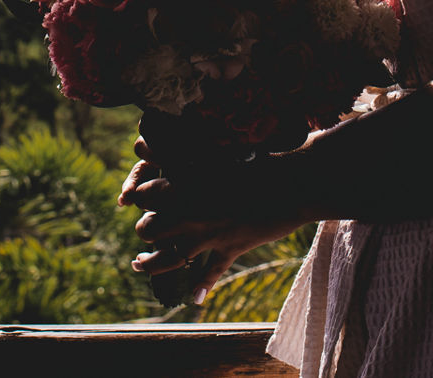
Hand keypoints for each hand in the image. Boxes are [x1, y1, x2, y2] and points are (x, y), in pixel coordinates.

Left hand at [118, 136, 309, 304]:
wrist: (294, 180)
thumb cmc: (258, 154)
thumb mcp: (217, 146)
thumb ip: (182, 146)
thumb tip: (144, 136)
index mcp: (185, 182)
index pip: (144, 194)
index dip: (140, 195)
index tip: (139, 196)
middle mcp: (191, 211)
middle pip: (149, 229)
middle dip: (145, 229)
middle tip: (145, 228)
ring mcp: (211, 234)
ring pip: (170, 258)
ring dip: (151, 264)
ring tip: (139, 263)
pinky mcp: (231, 248)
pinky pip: (210, 272)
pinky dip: (201, 286)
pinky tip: (194, 297)